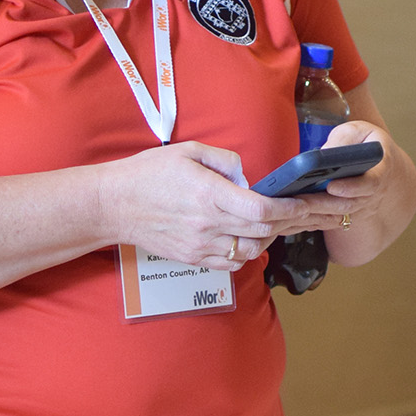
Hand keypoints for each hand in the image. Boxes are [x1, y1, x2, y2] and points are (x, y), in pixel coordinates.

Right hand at [107, 140, 321, 270]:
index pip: (261, 209)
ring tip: (271, 224)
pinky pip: (231, 263)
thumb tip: (247, 177)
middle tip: (299, 213)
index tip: (302, 202)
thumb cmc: (148, 174)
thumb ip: (225, 160)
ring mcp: (200, 245)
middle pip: (262, 231)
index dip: (288, 208)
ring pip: (250, 251)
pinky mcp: (193, 258)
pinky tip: (246, 238)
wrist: (113, 205)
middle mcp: (207, 224)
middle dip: (287, 222)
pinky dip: (246, 253)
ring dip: (267, 239)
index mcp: (209, 195)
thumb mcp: (188, 152)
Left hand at [277, 120, 396, 235]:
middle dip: (322, 204)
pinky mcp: (348, 214)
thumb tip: (323, 154)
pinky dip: (311, 221)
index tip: (332, 186)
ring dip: (314, 214)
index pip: (370, 183)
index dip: (351, 187)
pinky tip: (291, 219)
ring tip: (292, 208)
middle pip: (348, 204)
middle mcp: (374, 194)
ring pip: (337, 216)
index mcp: (381, 170)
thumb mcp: (358, 131)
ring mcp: (362, 207)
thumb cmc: (367, 143)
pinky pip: (330, 221)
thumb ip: (343, 140)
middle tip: (300, 200)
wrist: (379, 163)